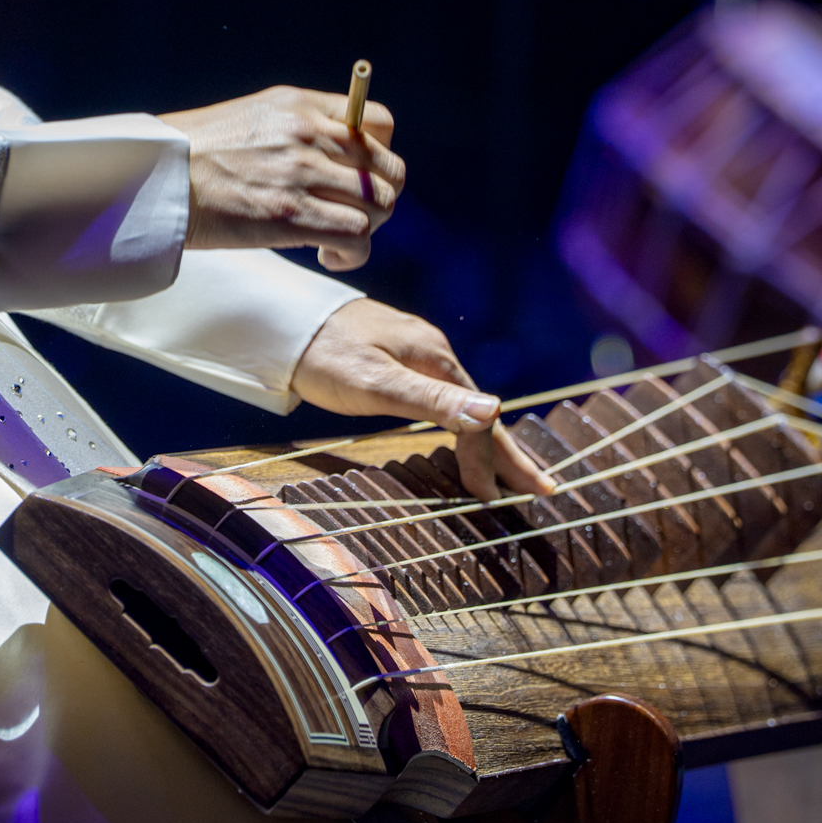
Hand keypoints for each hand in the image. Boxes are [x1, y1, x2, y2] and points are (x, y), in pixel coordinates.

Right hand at [159, 85, 402, 270]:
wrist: (156, 177)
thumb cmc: (198, 153)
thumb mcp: (254, 115)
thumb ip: (301, 125)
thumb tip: (343, 151)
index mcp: (301, 104)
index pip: (379, 121)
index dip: (380, 153)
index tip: (356, 175)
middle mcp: (308, 133)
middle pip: (389, 168)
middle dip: (380, 197)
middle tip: (351, 214)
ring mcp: (301, 173)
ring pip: (380, 204)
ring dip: (368, 229)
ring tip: (337, 238)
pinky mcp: (290, 214)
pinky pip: (356, 236)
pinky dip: (353, 252)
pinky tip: (328, 254)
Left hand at [287, 300, 557, 502]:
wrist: (280, 322)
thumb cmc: (322, 355)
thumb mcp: (375, 383)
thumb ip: (432, 400)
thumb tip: (494, 411)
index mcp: (435, 358)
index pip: (478, 420)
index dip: (490, 461)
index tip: (496, 500)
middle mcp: (432, 352)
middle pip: (479, 411)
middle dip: (509, 453)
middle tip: (541, 488)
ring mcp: (414, 352)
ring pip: (462, 405)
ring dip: (486, 442)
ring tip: (507, 474)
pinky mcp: (395, 357)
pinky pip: (444, 397)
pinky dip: (460, 425)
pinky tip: (460, 438)